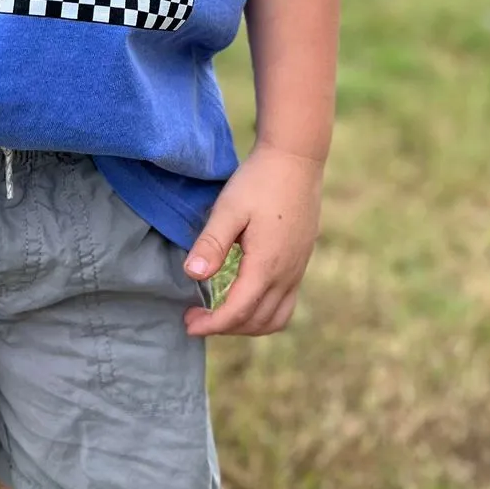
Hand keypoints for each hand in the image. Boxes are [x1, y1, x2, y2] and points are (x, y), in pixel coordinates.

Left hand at [182, 146, 322, 336]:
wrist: (296, 160)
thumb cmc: (259, 181)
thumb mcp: (229, 209)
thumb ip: (212, 244)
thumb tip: (193, 276)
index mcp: (266, 265)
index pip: (237, 311)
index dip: (211, 324)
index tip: (187, 323)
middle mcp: (286, 274)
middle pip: (256, 321)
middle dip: (224, 328)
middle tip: (195, 319)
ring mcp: (298, 270)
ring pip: (275, 318)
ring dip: (246, 326)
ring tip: (219, 316)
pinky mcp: (301, 263)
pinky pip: (286, 304)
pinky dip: (264, 314)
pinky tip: (245, 300)